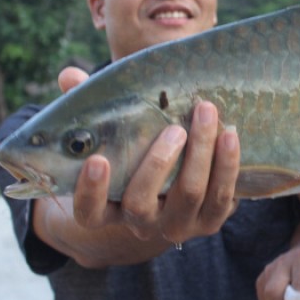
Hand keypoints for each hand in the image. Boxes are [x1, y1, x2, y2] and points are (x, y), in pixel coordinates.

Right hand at [54, 66, 240, 259]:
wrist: (187, 182)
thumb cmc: (140, 151)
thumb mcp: (115, 133)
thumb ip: (89, 107)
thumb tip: (69, 75)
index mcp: (110, 208)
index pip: (90, 213)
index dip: (90, 192)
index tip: (97, 160)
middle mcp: (142, 224)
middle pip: (142, 203)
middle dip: (157, 163)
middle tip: (175, 129)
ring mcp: (177, 224)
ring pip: (188, 194)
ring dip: (200, 153)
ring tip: (206, 113)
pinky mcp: (211, 220)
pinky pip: (221, 196)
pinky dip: (227, 164)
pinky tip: (229, 135)